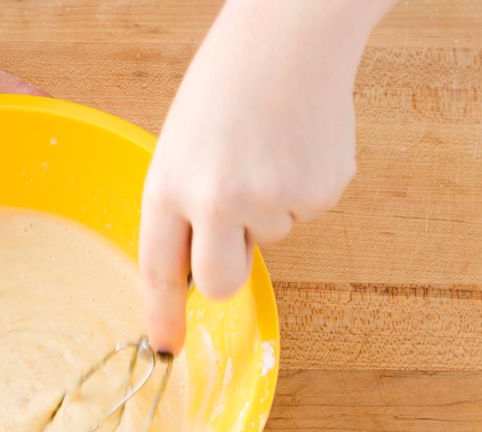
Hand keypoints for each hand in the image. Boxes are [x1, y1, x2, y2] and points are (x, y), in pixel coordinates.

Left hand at [139, 0, 392, 353]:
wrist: (290, 35)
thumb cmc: (227, 86)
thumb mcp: (181, 147)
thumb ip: (183, 207)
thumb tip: (199, 269)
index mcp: (169, 185)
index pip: (160, 270)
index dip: (163, 315)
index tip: (166, 346)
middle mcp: (216, 200)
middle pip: (219, 284)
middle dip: (225, 269)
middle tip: (232, 221)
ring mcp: (272, 198)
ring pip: (268, 239)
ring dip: (265, 206)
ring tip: (263, 148)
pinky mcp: (321, 191)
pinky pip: (305, 213)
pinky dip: (300, 187)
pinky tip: (293, 146)